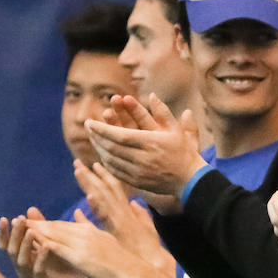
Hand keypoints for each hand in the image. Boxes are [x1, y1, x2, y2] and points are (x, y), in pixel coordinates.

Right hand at [0, 208, 98, 277]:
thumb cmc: (64, 264)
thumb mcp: (51, 243)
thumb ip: (42, 227)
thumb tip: (30, 208)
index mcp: (23, 257)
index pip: (8, 244)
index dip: (4, 233)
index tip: (3, 218)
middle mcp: (23, 268)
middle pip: (11, 250)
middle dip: (14, 234)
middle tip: (18, 220)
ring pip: (21, 261)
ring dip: (25, 245)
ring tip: (31, 231)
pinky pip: (38, 271)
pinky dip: (41, 258)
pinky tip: (46, 246)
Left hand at [25, 211, 139, 277]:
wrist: (132, 271)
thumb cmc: (120, 259)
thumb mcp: (104, 237)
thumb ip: (89, 225)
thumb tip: (77, 213)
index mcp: (89, 230)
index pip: (62, 224)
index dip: (45, 222)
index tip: (31, 221)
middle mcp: (84, 233)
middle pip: (55, 226)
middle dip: (36, 223)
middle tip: (19, 220)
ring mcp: (82, 244)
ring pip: (54, 234)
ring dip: (36, 230)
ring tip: (20, 227)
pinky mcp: (80, 256)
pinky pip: (58, 248)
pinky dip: (45, 242)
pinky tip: (32, 241)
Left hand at [74, 160, 175, 276]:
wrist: (154, 265)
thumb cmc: (148, 250)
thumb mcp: (145, 229)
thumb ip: (140, 214)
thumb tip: (135, 203)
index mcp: (127, 212)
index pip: (113, 190)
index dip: (102, 177)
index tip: (91, 166)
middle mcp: (124, 212)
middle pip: (105, 189)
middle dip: (91, 176)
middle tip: (77, 162)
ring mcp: (121, 220)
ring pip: (104, 197)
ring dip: (90, 183)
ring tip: (78, 170)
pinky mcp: (119, 231)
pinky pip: (106, 217)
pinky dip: (97, 206)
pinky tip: (88, 197)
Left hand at [85, 93, 206, 197]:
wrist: (190, 180)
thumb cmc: (183, 152)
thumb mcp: (176, 129)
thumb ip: (163, 112)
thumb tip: (152, 95)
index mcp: (151, 143)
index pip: (120, 135)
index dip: (102, 129)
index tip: (90, 122)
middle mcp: (143, 158)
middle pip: (112, 147)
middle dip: (97, 136)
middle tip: (88, 127)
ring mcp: (139, 172)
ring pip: (111, 160)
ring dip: (99, 148)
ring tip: (92, 138)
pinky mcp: (137, 182)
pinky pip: (116, 171)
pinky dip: (106, 162)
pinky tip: (102, 154)